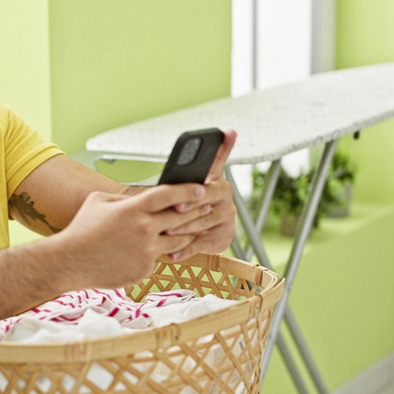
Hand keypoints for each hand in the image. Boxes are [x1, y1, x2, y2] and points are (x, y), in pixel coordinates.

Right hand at [56, 185, 215, 288]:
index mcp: (133, 209)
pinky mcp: (144, 270)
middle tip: (206, 208)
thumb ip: (124, 198)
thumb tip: (140, 199)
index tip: (201, 188)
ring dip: (185, 235)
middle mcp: (144, 230)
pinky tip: (155, 250)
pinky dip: (157, 254)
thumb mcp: (99, 201)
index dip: (188, 190)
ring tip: (190, 230)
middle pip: (181, 218)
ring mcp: (146, 252)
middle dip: (196, 212)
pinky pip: (159, 259)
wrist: (70, 262)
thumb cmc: (81, 229)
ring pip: (177, 242)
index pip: (169, 195)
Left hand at [162, 129, 236, 258]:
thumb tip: (182, 154)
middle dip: (191, 201)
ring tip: (168, 231)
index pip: (220, 158)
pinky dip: (185, 249)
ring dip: (184, 226)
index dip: (223, 148)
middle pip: (209, 194)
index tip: (223, 140)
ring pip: (204, 220)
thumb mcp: (184, 186)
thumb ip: (184, 172)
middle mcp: (223, 194)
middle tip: (177, 206)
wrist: (208, 236)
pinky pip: (201, 242)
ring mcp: (225, 215)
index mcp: (214, 178)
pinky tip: (172, 253)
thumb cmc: (187, 205)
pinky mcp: (222, 236)